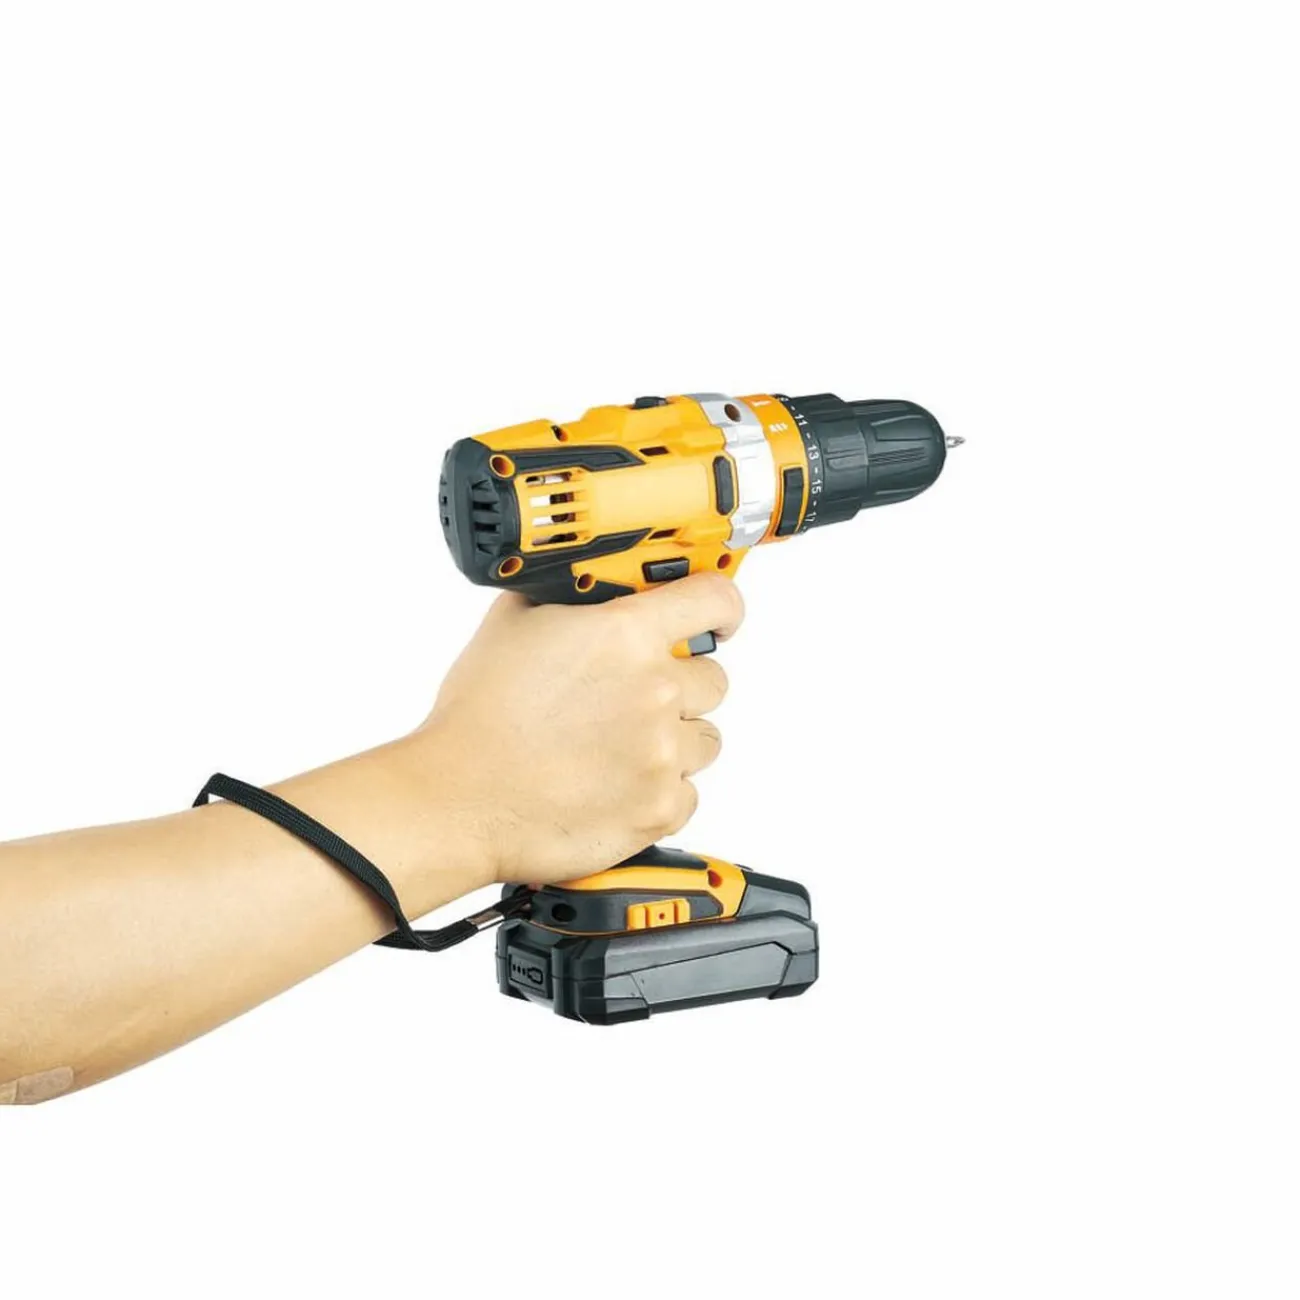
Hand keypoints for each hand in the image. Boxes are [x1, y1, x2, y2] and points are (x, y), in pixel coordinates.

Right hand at [413, 573, 743, 883]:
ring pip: (705, 739)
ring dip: (674, 740)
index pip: (715, 600)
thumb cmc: (477, 719)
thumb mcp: (512, 624)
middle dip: (680, 686)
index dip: (721, 608)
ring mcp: (662, 754)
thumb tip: (586, 582)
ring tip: (618, 748)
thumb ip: (565, 597)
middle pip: (713, 679)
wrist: (457, 798)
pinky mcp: (659, 809)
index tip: (718, 618)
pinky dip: (660, 793)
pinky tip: (615, 786)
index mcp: (625, 635)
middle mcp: (654, 691)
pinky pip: (688, 795)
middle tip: (634, 700)